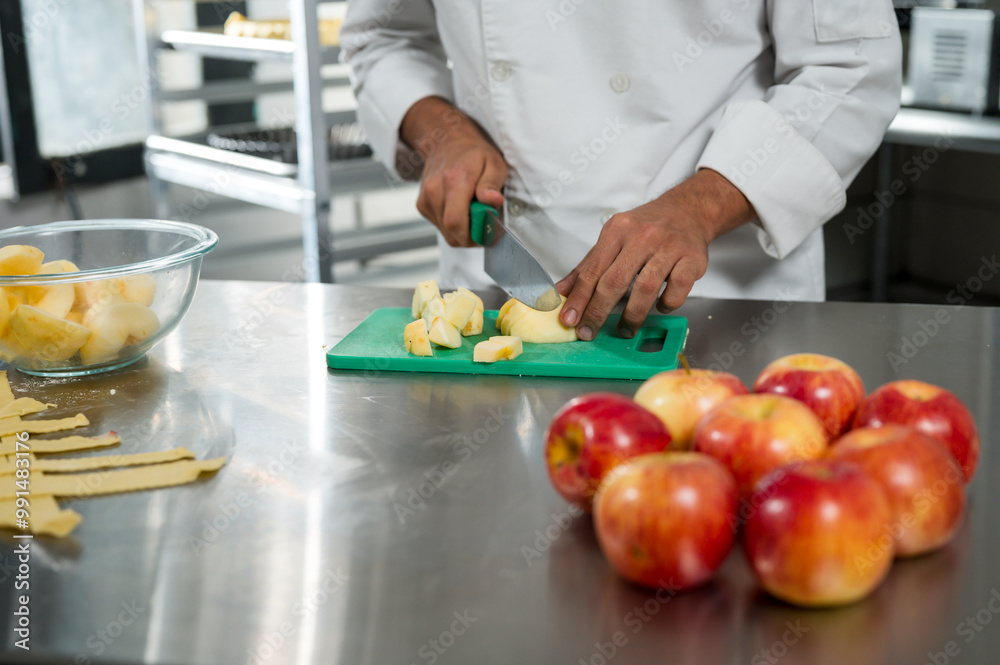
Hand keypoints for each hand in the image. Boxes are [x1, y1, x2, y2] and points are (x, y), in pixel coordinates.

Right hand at [401, 96, 506, 246]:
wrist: (446, 141)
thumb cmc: (473, 154)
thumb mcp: (494, 163)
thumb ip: (492, 184)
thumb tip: (493, 201)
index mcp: (454, 180)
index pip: (455, 223)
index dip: (473, 236)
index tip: (487, 232)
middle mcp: (434, 190)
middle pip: (451, 232)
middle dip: (470, 236)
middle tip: (483, 224)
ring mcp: (425, 198)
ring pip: (445, 232)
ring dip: (462, 230)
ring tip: (472, 211)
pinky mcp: (421, 205)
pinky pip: (439, 226)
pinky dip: (451, 224)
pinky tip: (459, 208)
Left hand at [557, 169, 754, 339]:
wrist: (687, 210)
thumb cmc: (645, 229)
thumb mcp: (612, 240)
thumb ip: (587, 267)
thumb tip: (559, 293)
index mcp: (617, 230)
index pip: (592, 270)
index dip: (579, 298)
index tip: (569, 320)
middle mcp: (642, 236)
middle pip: (615, 281)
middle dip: (598, 311)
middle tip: (589, 332)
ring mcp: (669, 247)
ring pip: (647, 287)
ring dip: (633, 315)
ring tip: (625, 329)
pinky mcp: (692, 259)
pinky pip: (677, 289)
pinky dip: (667, 303)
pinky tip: (660, 307)